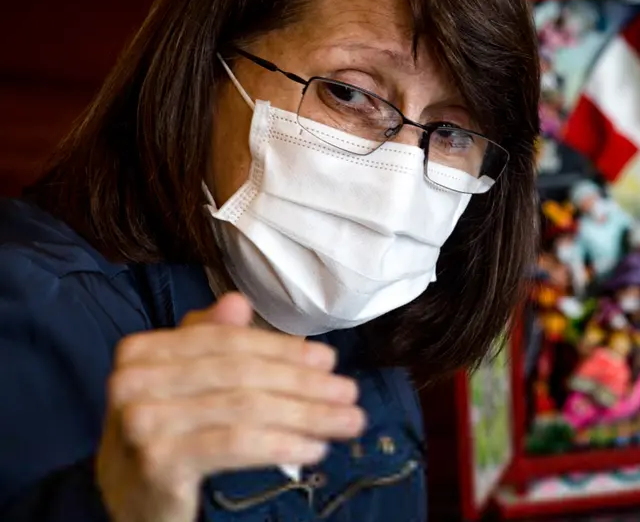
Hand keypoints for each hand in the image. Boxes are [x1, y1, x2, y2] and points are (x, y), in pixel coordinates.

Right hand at [96, 293, 363, 521]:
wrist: (125, 501)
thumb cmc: (164, 436)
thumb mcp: (185, 384)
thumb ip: (210, 341)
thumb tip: (239, 301)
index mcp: (141, 351)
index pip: (228, 342)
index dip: (283, 350)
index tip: (329, 361)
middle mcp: (133, 381)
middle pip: (241, 374)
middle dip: (304, 384)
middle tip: (349, 394)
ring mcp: (142, 422)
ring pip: (245, 408)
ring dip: (307, 415)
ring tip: (346, 422)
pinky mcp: (159, 462)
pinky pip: (235, 444)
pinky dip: (282, 444)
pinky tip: (315, 449)